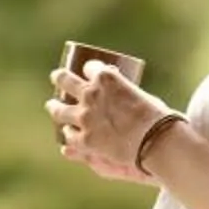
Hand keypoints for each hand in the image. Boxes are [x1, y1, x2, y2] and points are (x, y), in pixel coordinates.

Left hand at [47, 58, 169, 182]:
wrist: (156, 142)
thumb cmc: (157, 118)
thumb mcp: (142, 95)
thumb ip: (128, 94)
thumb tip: (125, 98)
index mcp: (106, 78)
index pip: (91, 67)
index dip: (90, 68)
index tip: (89, 70)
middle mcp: (90, 94)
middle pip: (65, 80)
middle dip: (60, 78)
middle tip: (57, 77)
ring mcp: (85, 117)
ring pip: (59, 110)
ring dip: (54, 106)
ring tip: (52, 105)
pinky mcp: (85, 140)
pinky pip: (69, 137)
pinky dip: (69, 135)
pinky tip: (67, 134)